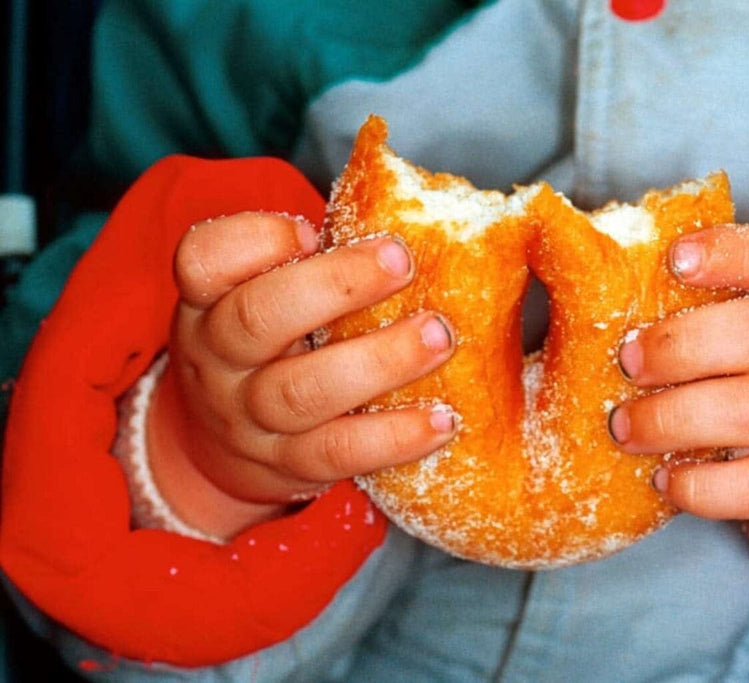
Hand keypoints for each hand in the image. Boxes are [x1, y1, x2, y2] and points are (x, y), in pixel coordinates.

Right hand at [147, 212, 457, 538]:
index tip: (311, 230)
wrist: (217, 451)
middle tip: (402, 261)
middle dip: (336, 284)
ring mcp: (250, 420)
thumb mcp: (258, 299)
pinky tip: (442, 418)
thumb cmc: (266, 350)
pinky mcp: (289, 466)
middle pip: (256, 318)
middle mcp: (218, 360)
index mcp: (208, 303)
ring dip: (381, 361)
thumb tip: (411, 217)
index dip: (254, 240)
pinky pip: (340, 453)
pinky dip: (395, 437)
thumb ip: (309, 264)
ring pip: (303, 392)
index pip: (201, 260)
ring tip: (440, 336)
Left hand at [610, 225, 748, 609]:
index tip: (674, 259)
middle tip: (628, 362)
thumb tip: (578, 283)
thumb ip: (681, 309)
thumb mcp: (737, 335)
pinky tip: (663, 478)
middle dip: (683, 346)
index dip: (730, 253)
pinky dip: (702, 487)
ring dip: (677, 418)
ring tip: (625, 428)